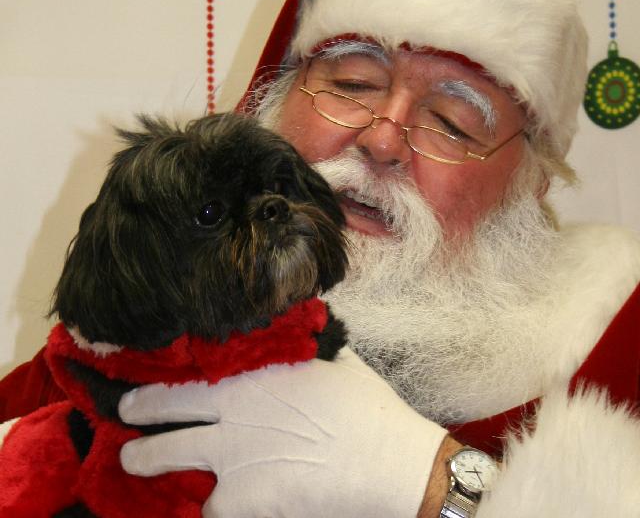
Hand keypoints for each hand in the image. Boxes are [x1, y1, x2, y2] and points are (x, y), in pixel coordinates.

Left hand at [119, 347, 446, 517]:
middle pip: (164, 407)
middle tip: (126, 412)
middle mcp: (231, 409)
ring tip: (134, 460)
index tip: (151, 373)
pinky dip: (208, 505)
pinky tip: (214, 503)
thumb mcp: (335, 360)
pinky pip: (207, 507)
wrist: (386, 461)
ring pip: (164, 457)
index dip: (166, 371)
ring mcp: (230, 454)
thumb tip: (305, 328)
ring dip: (146, 460)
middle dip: (137, 409)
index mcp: (253, 372)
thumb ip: (307, 348)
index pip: (193, 366)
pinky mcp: (241, 498)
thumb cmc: (366, 408)